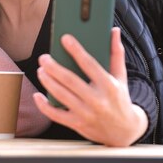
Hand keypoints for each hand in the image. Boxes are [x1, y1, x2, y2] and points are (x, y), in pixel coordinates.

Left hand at [33, 28, 147, 145]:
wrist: (125, 132)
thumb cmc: (120, 99)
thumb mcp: (121, 77)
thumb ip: (116, 53)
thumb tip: (114, 30)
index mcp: (109, 86)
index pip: (90, 64)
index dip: (76, 50)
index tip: (64, 38)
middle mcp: (97, 100)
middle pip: (71, 81)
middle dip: (54, 68)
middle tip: (44, 58)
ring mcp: (86, 114)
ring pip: (62, 96)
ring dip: (48, 82)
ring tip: (41, 70)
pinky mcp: (78, 124)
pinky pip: (56, 115)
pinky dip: (44, 106)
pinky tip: (38, 95)